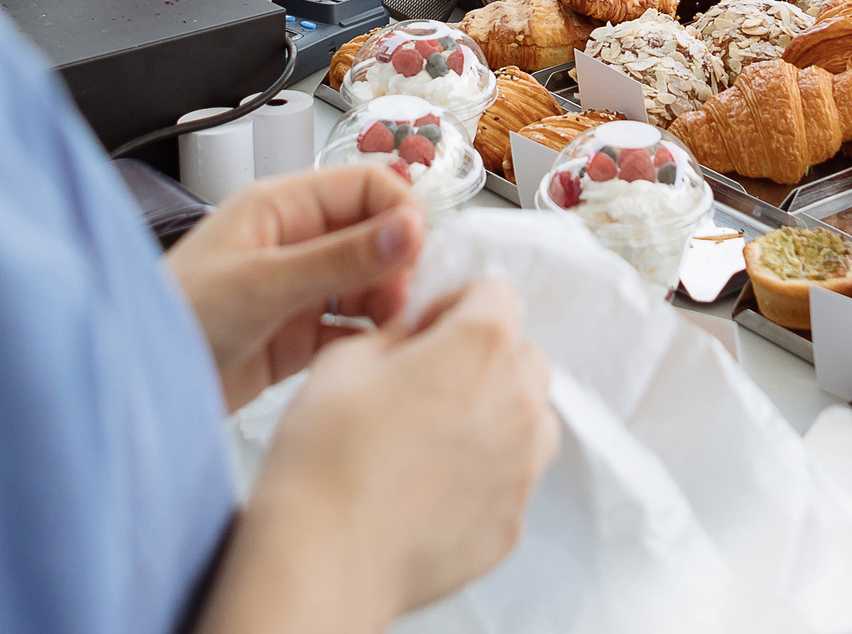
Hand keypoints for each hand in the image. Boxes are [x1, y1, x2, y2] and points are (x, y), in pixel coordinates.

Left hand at [165, 167, 423, 409]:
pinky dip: (366, 340)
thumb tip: (409, 229)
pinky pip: (350, 330)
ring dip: (387, 305)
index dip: (399, 214)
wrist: (135, 388)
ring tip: (392, 331)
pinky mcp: (295, 338)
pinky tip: (371, 356)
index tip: (419, 252)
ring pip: (367, 285)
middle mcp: (292, 243)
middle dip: (398, 265)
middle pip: (373, 236)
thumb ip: (341, 258)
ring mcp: (296, 290)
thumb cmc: (173, 318)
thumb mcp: (263, 283)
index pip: (365, 187)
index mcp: (279, 208)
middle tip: (407, 301)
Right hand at [235, 279, 556, 622]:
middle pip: (521, 355)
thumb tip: (411, 334)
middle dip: (481, 359)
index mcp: (482, 345)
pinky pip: (512, 480)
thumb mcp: (344, 359)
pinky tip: (430, 486)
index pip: (496, 293)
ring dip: (494, 415)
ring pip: (529, 418)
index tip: (428, 328)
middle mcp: (518, 401)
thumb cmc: (326, 461)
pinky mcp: (512, 521)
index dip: (455, 304)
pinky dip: (484, 475)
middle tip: (426, 382)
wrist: (322, 557)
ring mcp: (522, 467)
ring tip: (432, 437)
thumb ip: (395, 333)